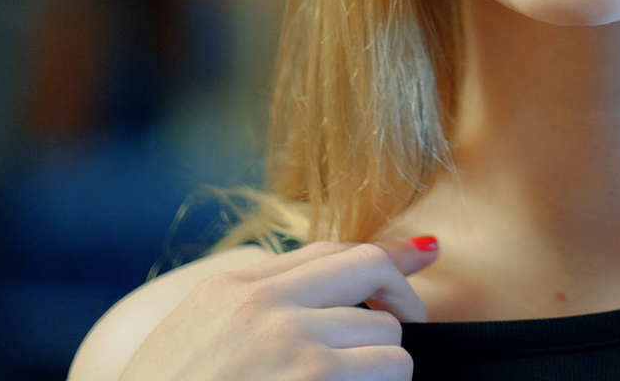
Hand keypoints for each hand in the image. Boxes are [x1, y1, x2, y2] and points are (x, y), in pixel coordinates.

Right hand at [117, 238, 438, 380]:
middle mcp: (265, 307)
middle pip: (372, 274)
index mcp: (232, 289)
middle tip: (397, 337)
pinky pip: (388, 374)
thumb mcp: (196, 334)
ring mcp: (292, 346)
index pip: (331, 250)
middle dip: (396, 305)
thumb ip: (254, 300)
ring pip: (388, 336)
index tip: (423, 254)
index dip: (385, 254)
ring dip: (384, 366)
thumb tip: (332, 286)